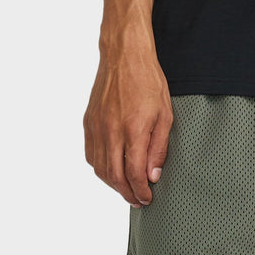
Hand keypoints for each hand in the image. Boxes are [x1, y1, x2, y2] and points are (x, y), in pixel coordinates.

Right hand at [83, 46, 172, 207]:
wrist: (123, 54)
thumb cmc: (148, 81)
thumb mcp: (165, 115)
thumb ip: (158, 148)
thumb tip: (153, 175)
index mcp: (132, 130)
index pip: (133, 173)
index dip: (140, 191)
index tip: (147, 198)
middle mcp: (111, 131)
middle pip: (114, 176)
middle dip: (127, 193)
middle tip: (137, 200)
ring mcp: (97, 127)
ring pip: (100, 168)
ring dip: (113, 184)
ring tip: (126, 189)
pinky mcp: (89, 122)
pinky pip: (91, 154)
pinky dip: (101, 168)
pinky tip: (112, 170)